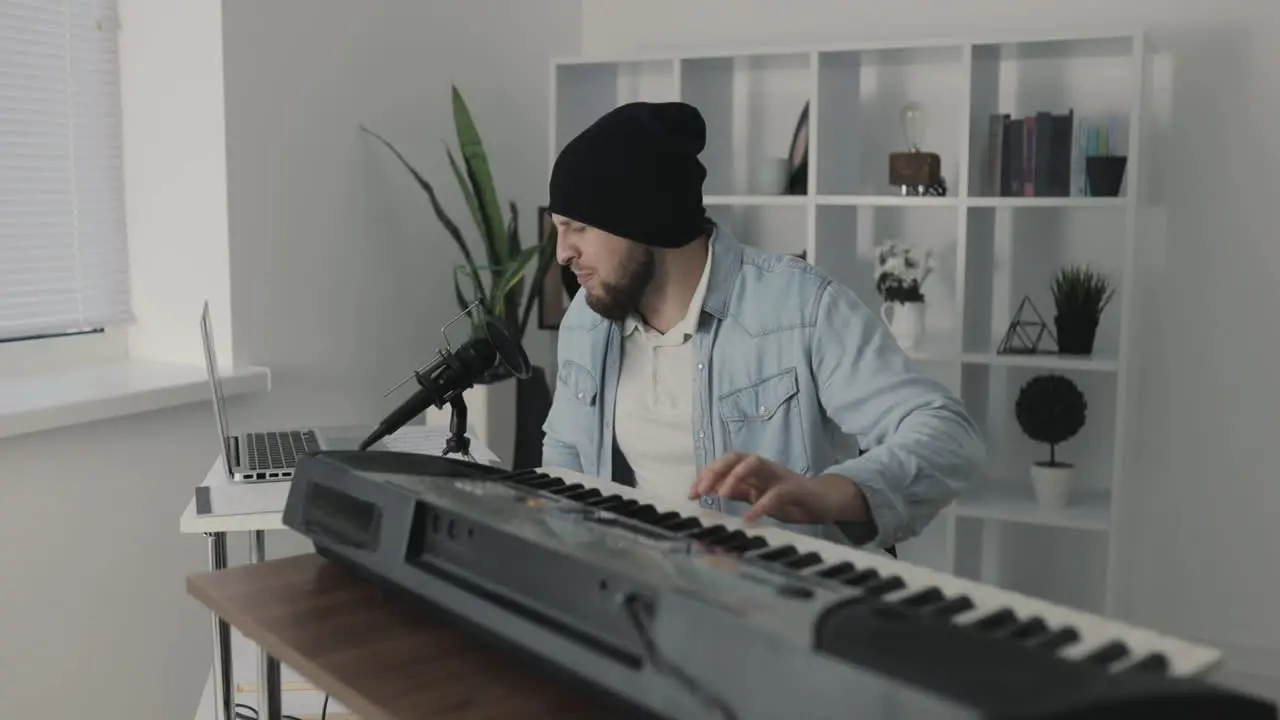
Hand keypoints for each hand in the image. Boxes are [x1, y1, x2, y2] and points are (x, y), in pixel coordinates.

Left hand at [690, 452, 851, 524]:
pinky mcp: (795, 489)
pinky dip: (761, 505)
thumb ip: (738, 493)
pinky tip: (749, 518)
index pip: (725, 464)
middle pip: (735, 456)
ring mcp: (779, 476)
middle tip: (701, 491)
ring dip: (735, 477)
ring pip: (754, 463)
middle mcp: (764, 468)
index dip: (706, 475)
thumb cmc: (789, 500)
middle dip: (715, 471)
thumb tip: (710, 493)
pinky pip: (776, 492)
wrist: (824, 502)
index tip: (691, 494)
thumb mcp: (758, 497)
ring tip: (723, 495)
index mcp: (753, 471)